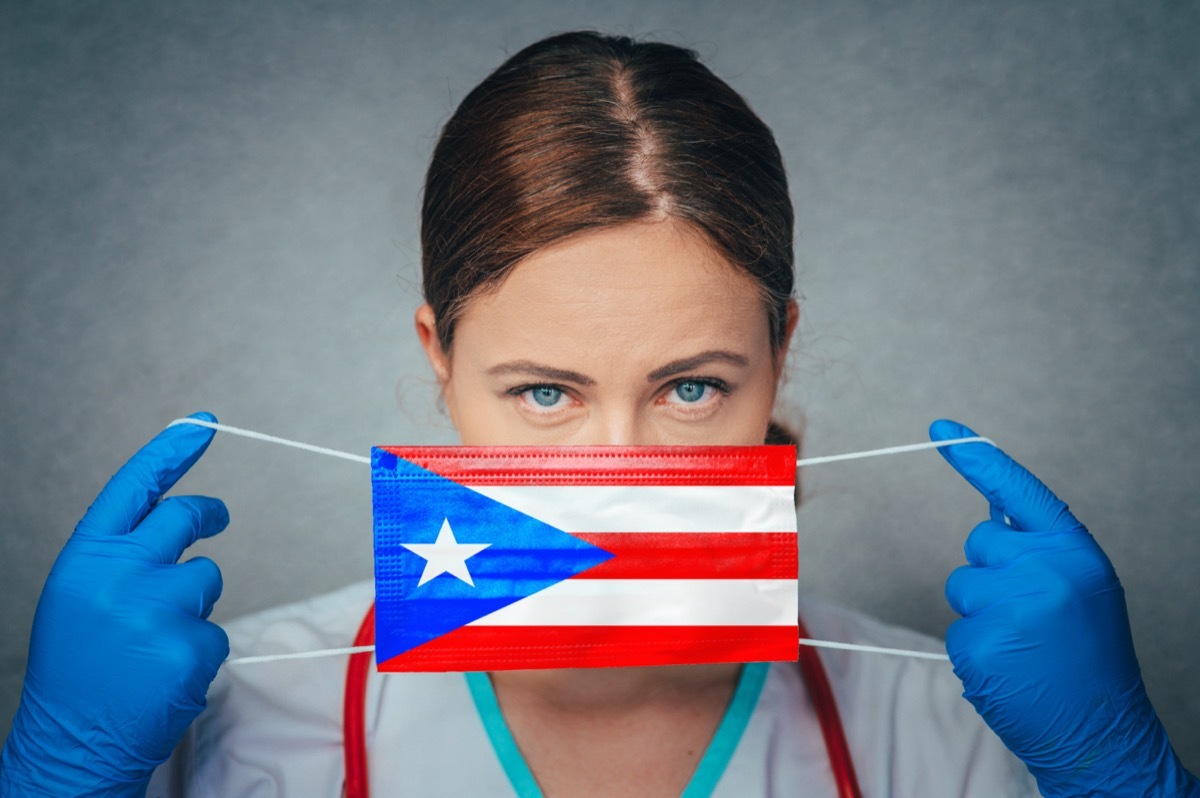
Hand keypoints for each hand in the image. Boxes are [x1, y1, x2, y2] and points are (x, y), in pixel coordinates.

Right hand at [1, 413, 229, 796]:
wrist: (71, 742)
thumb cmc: (78, 667)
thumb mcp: (81, 596)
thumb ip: (121, 554)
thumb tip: (178, 514)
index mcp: (86, 558)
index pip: (135, 486)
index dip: (172, 451)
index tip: (203, 423)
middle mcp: (118, 574)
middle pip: (185, 517)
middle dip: (206, 515)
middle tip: (216, 518)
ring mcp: (156, 608)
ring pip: (208, 577)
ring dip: (194, 604)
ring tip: (152, 643)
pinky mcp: (189, 644)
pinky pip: (216, 630)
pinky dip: (198, 650)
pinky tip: (163, 674)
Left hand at [930, 420, 1196, 796]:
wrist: (1104, 732)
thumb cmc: (1090, 658)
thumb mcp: (1081, 588)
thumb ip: (1041, 549)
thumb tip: (993, 512)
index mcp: (1073, 552)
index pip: (1018, 491)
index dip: (977, 458)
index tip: (941, 428)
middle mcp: (1043, 572)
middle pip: (979, 543)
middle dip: (992, 572)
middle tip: (1030, 614)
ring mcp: (1009, 608)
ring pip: (961, 586)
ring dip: (981, 613)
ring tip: (1024, 645)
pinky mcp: (980, 644)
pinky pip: (956, 629)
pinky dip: (975, 650)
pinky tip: (1010, 668)